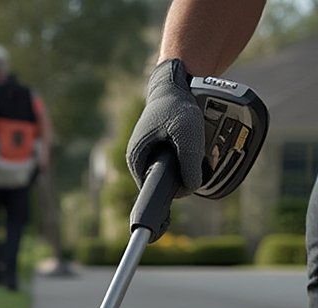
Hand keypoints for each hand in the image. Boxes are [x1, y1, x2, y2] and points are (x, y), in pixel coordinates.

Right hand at [126, 58, 204, 196]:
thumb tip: (191, 187)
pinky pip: (177, 163)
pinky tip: (200, 150)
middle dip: (185, 177)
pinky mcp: (162, 149)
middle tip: (202, 164)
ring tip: (202, 154)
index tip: (188, 185)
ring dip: (190, 168)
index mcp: (137, 159)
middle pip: (165, 182)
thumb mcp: (187, 133)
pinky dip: (190, 159)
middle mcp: (141, 160)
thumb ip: (190, 163)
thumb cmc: (176, 105)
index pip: (154, 189)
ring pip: (174, 173)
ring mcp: (151, 154)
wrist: (177, 82)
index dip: (172, 191)